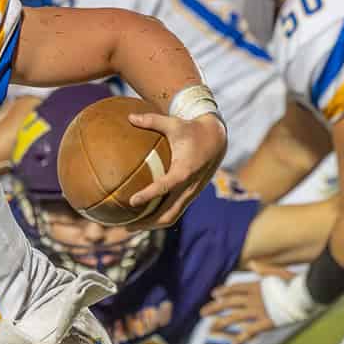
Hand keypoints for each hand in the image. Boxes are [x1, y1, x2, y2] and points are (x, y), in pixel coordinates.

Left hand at [126, 112, 226, 228]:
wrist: (217, 139)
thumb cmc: (191, 129)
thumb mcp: (174, 123)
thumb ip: (152, 121)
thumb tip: (129, 117)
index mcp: (185, 169)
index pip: (165, 186)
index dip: (149, 195)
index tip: (132, 201)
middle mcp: (189, 186)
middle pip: (169, 213)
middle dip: (148, 222)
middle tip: (126, 225)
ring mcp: (191, 193)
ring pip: (172, 217)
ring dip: (152, 224)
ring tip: (130, 226)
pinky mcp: (191, 195)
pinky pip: (175, 212)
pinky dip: (159, 217)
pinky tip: (141, 218)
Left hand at [201, 261, 296, 343]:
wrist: (307, 293)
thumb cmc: (296, 283)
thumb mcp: (279, 272)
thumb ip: (263, 269)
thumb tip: (251, 262)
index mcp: (256, 285)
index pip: (235, 288)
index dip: (223, 291)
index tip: (213, 295)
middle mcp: (253, 298)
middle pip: (229, 302)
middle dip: (214, 307)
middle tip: (202, 313)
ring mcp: (259, 310)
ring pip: (235, 317)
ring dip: (221, 323)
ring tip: (211, 329)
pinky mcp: (266, 322)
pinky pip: (250, 331)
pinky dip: (241, 338)